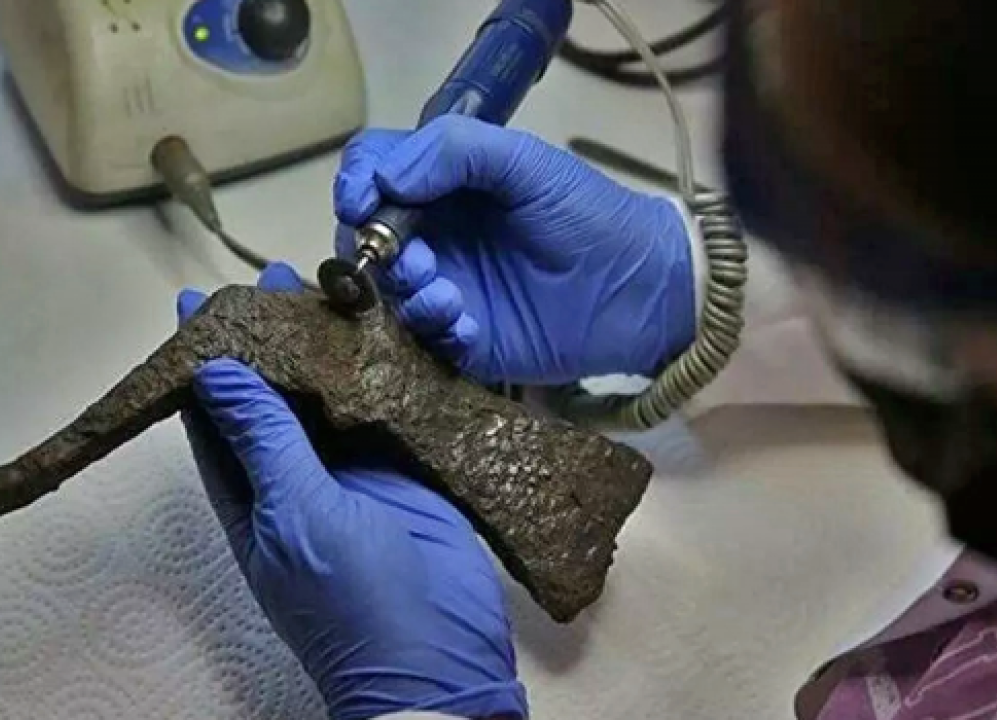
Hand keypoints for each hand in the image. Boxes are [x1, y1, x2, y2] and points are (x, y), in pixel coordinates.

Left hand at [177, 264, 526, 719]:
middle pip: (281, 393)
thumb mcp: (296, 516)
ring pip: (337, 393)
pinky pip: (393, 407)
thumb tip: (212, 371)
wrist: (442, 663)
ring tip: (336, 284)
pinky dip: (391, 367)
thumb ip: (261, 439)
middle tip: (280, 275)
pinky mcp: (409, 469)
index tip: (201, 303)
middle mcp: (301, 477)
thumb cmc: (354, 603)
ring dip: (334, 343)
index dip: (209, 361)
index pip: (218, 417)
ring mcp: (358, 473)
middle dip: (277, 337)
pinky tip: (394, 323)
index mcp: (253, 496)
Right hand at [334, 116, 696, 384]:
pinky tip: (467, 325)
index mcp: (442, 184)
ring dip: (402, 292)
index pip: (373, 172)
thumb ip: (456, 151)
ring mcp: (442, 288)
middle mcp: (432, 234)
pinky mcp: (458, 340)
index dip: (355, 183)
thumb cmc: (588, 216)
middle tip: (414, 260)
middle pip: (362, 235)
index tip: (361, 202)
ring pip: (382, 292)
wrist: (641, 290)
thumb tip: (384, 177)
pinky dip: (431, 331)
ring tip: (446, 295)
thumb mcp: (528, 162)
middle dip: (374, 247)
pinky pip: (417, 340)